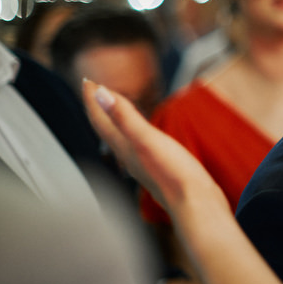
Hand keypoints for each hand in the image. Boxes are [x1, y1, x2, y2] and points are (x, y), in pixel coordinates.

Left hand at [82, 79, 220, 216]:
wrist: (195, 203)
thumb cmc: (173, 172)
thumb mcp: (148, 139)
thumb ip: (124, 117)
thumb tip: (100, 94)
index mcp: (124, 147)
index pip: (101, 119)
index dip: (92, 98)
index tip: (87, 80)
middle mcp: (128, 156)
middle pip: (106, 128)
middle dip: (99, 108)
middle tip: (96, 90)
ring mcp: (142, 163)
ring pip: (120, 138)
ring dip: (114, 120)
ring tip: (114, 109)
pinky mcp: (158, 167)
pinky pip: (136, 145)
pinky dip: (132, 133)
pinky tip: (142, 136)